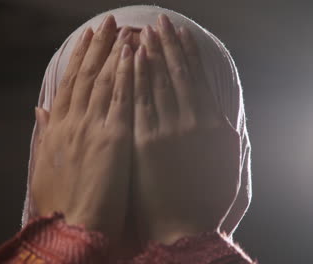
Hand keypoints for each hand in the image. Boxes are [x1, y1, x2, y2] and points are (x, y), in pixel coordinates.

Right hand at [31, 15, 134, 243]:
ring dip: (113, 53)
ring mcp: (92, 129)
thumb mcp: (44, 166)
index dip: (78, 59)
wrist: (71, 229)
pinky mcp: (112, 139)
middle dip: (97, 47)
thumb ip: (45, 134)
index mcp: (57, 130)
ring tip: (124, 29)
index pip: (69, 85)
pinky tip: (133, 55)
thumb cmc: (59, 204)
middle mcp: (72, 123)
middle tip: (108, 22)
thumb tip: (40, 110)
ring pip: (102, 81)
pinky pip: (120, 99)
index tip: (87, 38)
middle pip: (85, 76)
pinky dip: (126, 74)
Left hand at [132, 15, 240, 244]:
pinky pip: (136, 103)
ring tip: (141, 33)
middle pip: (174, 73)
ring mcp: (164, 130)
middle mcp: (189, 121)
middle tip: (158, 21)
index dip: (186, 51)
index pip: (196, 76)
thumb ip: (222, 127)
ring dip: (148, 54)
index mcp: (211, 123)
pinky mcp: (141, 142)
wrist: (183, 227)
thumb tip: (212, 104)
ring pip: (155, 83)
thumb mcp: (227, 159)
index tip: (179, 30)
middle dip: (166, 44)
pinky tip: (129, 61)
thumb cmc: (208, 197)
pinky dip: (134, 79)